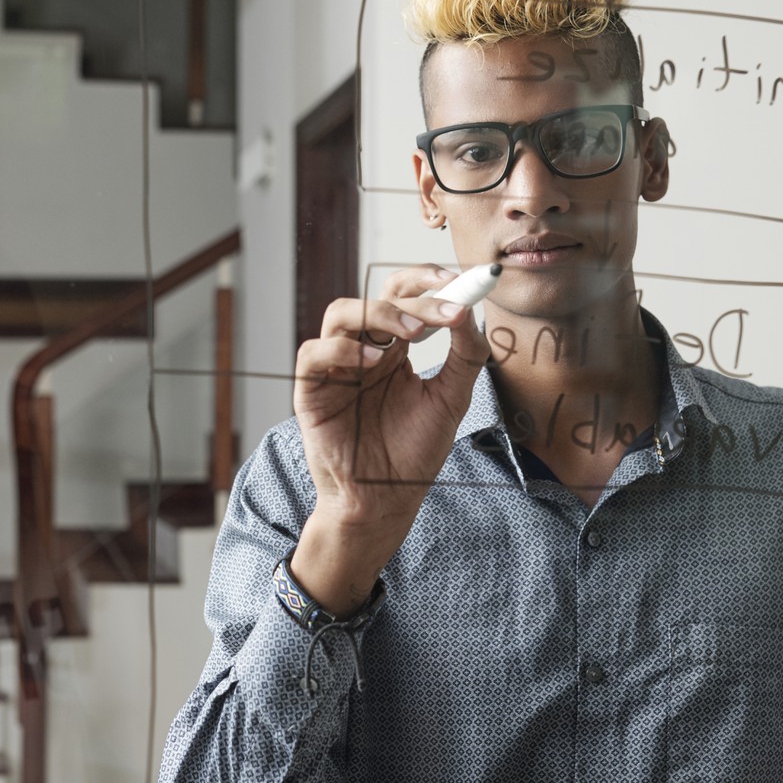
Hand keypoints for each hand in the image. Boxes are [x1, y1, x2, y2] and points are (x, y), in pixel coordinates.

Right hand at [291, 263, 492, 537]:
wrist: (386, 501)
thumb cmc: (414, 452)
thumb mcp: (451, 399)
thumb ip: (464, 357)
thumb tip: (471, 313)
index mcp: (393, 349)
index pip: (403, 295)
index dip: (426, 280)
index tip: (459, 281)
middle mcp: (363, 351)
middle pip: (377, 298)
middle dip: (413, 298)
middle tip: (445, 311)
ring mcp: (335, 368)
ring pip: (341, 313)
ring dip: (379, 314)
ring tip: (413, 334)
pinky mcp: (311, 391)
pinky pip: (313, 353)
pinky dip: (342, 350)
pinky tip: (374, 364)